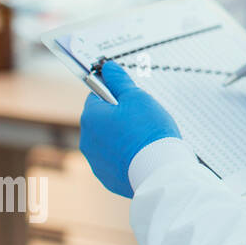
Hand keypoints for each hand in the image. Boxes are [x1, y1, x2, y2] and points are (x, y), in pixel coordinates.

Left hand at [80, 61, 180, 197]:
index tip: (132, 99)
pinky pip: (115, 160)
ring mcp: (95, 160)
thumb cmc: (149, 131)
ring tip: (145, 139)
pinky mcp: (106, 176)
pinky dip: (126, 156)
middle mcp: (87, 139)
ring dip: (122, 137)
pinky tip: (142, 155)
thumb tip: (108, 68)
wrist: (158, 170)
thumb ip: (120, 81)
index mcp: (91, 117)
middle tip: (143, 119)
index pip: (97, 96)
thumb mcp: (138, 98)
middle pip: (102, 120)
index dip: (116, 95)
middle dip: (119, 117)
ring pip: (108, 141)